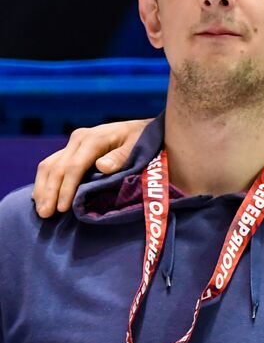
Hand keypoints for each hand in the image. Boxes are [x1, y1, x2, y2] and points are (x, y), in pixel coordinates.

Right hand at [32, 120, 148, 216]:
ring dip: (43, 188)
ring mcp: (73, 143)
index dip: (66, 188)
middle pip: (57, 167)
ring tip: (42, 210)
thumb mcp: (137, 146)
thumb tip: (102, 167)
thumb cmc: (142, 140)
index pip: (74, 167)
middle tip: (45, 214)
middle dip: (50, 192)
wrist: (141, 128)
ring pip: (49, 165)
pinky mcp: (71, 148)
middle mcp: (78, 139)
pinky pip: (51, 164)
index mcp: (93, 139)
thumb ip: (120, 157)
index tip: (62, 208)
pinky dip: (45, 181)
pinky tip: (42, 196)